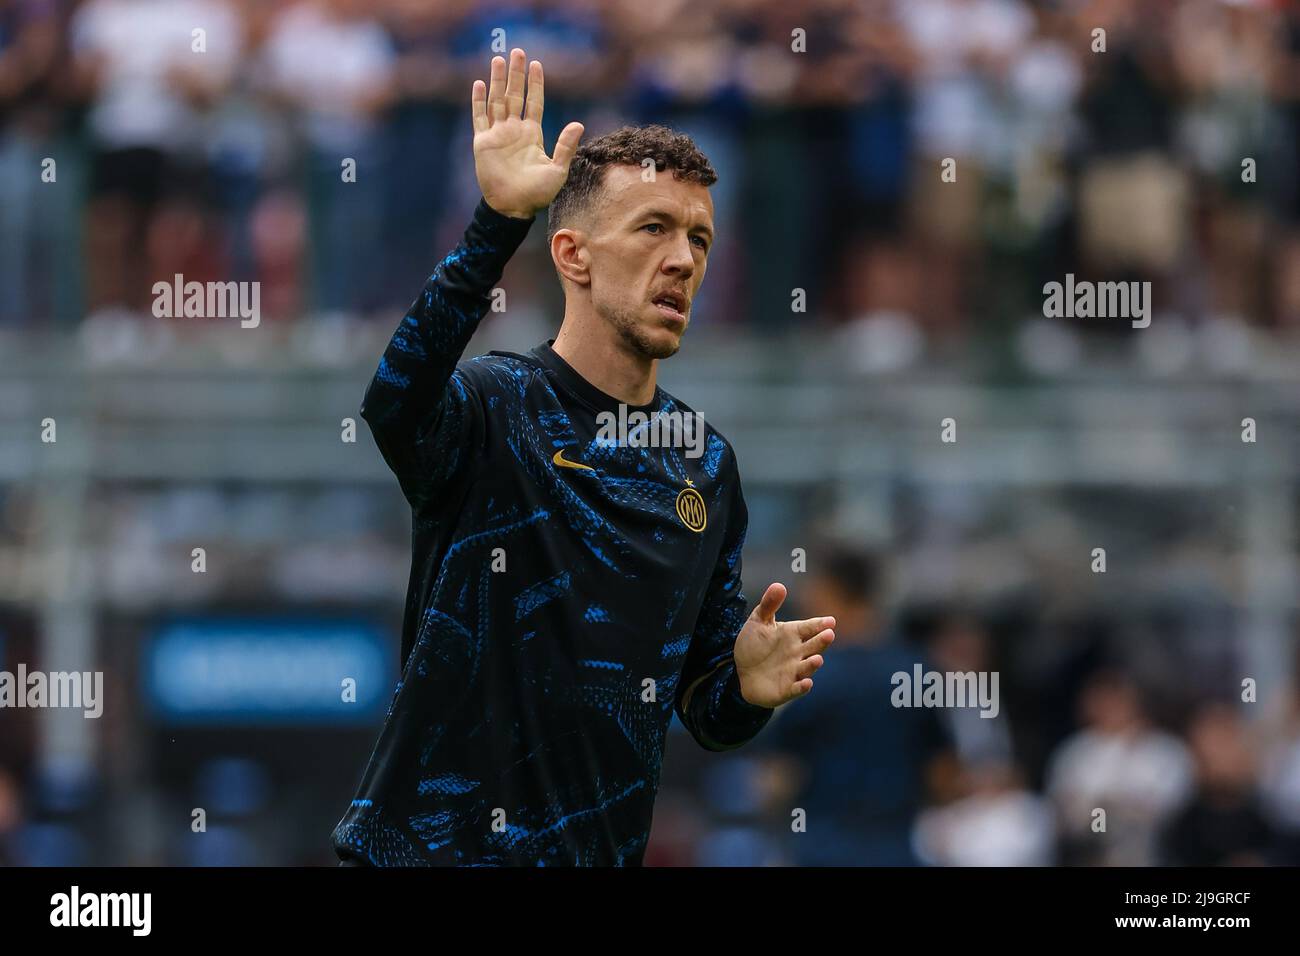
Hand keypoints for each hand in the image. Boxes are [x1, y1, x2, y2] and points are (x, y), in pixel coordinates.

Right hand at [471, 48, 583, 219]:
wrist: (513, 207)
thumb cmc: (537, 193)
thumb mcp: (557, 169)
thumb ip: (566, 146)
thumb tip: (579, 123)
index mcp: (532, 134)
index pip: (533, 102)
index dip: (535, 84)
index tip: (537, 64)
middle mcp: (514, 130)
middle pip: (514, 95)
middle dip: (516, 74)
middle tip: (517, 52)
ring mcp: (498, 135)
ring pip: (496, 101)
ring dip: (496, 81)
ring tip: (498, 60)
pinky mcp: (483, 143)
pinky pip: (479, 117)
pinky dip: (478, 101)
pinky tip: (478, 84)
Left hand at [733, 583, 834, 707]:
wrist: (740, 672)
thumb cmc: (754, 645)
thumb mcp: (758, 622)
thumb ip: (768, 605)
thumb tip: (779, 585)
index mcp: (793, 634)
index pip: (810, 627)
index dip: (820, 624)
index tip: (830, 621)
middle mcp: (797, 653)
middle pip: (813, 646)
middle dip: (822, 641)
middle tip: (829, 634)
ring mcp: (793, 671)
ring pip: (807, 667)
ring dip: (813, 664)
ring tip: (817, 658)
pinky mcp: (786, 689)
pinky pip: (796, 689)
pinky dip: (802, 687)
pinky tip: (806, 683)